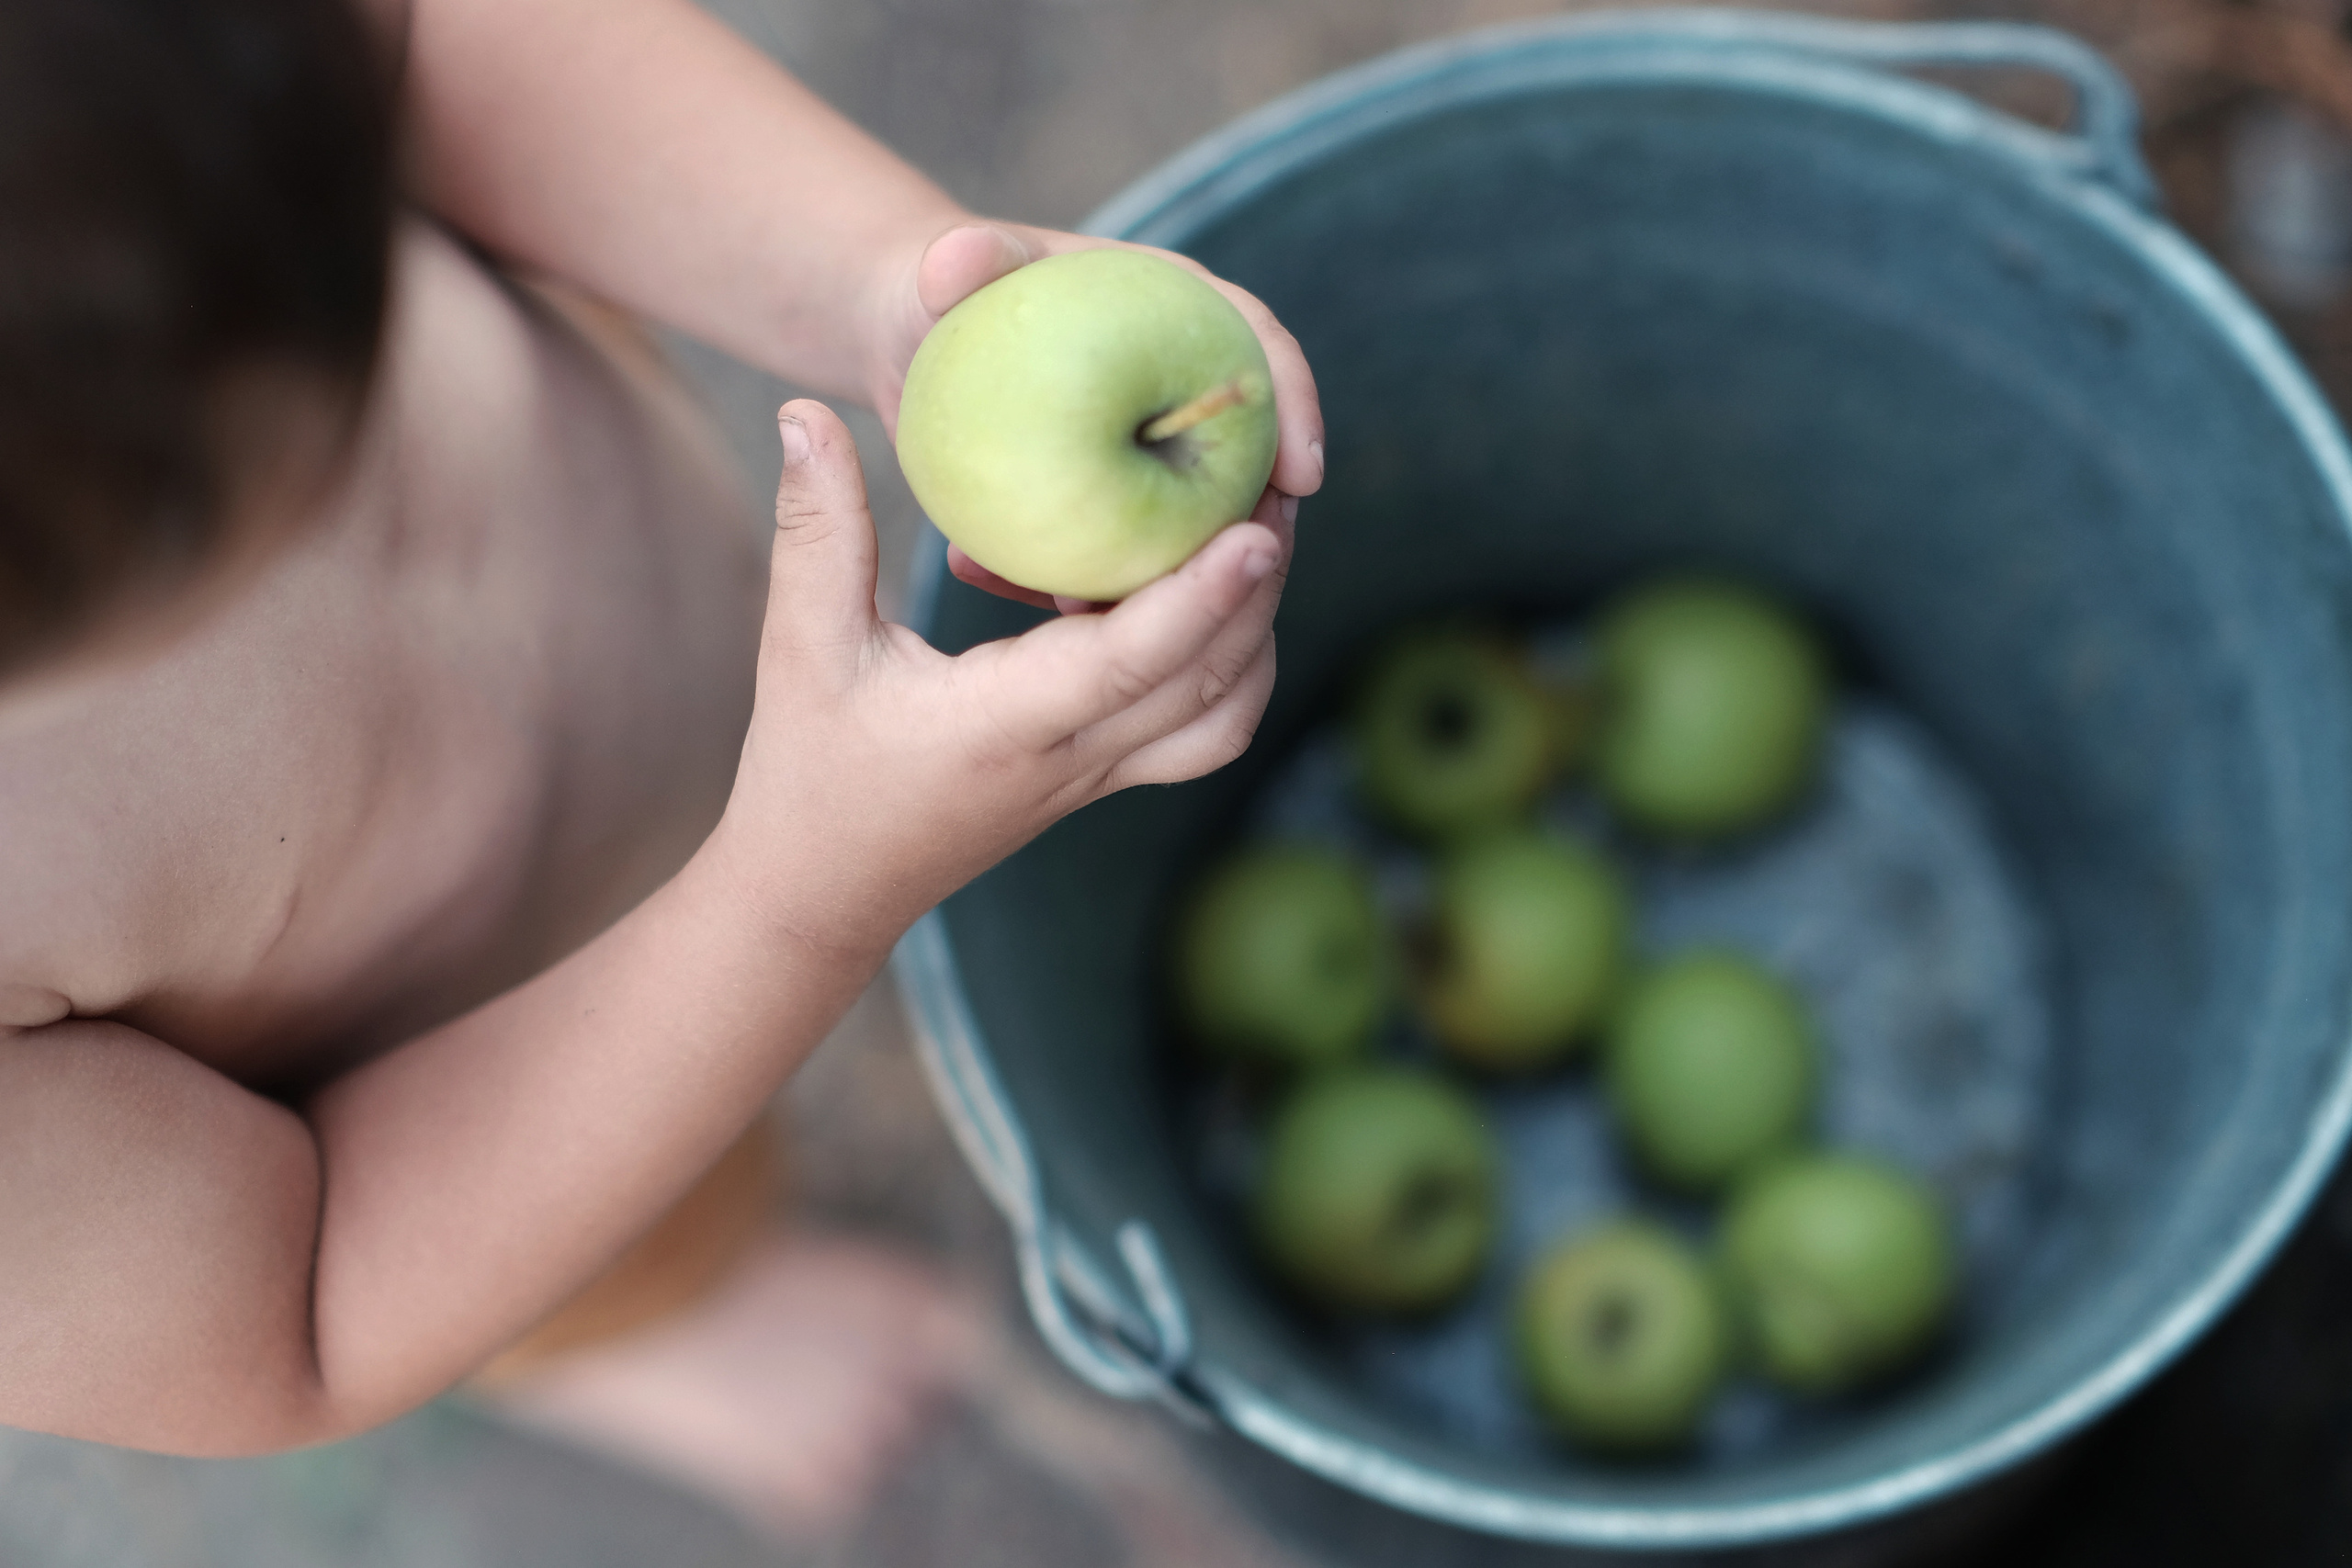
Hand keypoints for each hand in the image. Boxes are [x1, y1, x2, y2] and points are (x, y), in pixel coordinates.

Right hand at [713, 400, 1288, 960]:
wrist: (826, 893)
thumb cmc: (808, 770)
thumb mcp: (800, 645)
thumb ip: (816, 531)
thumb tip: (802, 412)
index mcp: (1004, 726)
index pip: (1126, 665)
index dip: (1200, 598)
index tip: (1254, 531)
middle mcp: (1071, 758)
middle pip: (1208, 683)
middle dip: (1260, 588)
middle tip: (1278, 484)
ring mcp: (1096, 777)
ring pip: (1221, 715)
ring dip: (1255, 629)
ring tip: (1258, 531)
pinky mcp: (1102, 779)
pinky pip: (1200, 730)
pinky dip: (1228, 665)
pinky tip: (1206, 595)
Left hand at [859, 220, 1322, 612]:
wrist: (910, 343)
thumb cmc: (943, 288)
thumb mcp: (943, 273)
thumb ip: (958, 265)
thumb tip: (955, 263)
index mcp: (1176, 312)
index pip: (1261, 350)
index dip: (1294, 411)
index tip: (1300, 477)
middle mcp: (1178, 389)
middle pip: (1244, 465)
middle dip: (1243, 533)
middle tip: (1223, 585)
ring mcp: (1144, 457)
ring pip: (1181, 533)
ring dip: (1152, 579)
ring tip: (1088, 602)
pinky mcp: (1101, 512)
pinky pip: (1107, 561)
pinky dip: (1069, 585)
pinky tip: (1020, 593)